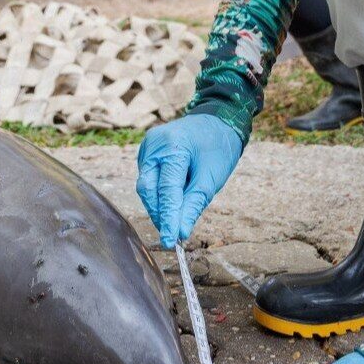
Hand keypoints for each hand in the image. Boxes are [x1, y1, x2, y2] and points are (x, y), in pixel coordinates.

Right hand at [135, 113, 242, 247]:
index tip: (171, 241)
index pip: (167, 190)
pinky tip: (171, 202)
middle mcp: (154, 145)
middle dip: (159, 213)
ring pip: (146, 186)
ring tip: (173, 220)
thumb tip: (181, 231)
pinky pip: (148, 179)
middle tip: (171, 235)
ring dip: (158, 205)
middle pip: (148, 189)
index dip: (168, 218)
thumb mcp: (211, 178)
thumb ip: (193, 204)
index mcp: (173, 146)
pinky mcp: (147, 152)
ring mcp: (147, 147)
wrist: (217, 122)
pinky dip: (158, 194)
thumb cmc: (218, 147)